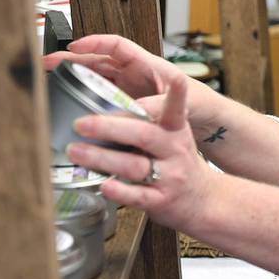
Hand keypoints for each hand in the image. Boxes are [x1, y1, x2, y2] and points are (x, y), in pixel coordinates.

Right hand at [43, 34, 183, 99]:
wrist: (202, 117)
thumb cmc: (195, 100)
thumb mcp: (181, 101)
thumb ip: (157, 105)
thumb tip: (135, 112)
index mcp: (147, 63)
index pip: (117, 45)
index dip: (96, 42)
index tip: (76, 45)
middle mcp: (133, 73)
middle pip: (97, 59)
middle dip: (72, 58)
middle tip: (48, 61)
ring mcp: (126, 88)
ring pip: (94, 77)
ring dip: (73, 76)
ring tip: (48, 77)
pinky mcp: (123, 104)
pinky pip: (98, 96)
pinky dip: (83, 97)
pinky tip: (68, 102)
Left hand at [67, 75, 217, 233]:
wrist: (202, 199)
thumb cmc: (178, 163)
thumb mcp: (173, 137)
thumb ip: (149, 123)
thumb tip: (105, 109)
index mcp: (176, 130)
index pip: (176, 109)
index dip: (177, 93)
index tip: (175, 77)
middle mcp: (175, 150)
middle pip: (144, 135)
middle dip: (110, 127)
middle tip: (81, 123)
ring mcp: (170, 176)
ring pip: (134, 166)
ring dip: (101, 159)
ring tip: (76, 152)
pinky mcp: (162, 200)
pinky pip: (138, 196)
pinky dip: (119, 191)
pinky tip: (103, 185)